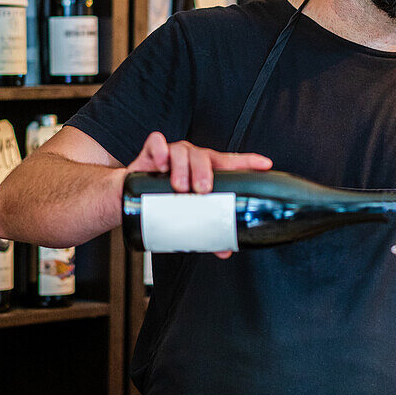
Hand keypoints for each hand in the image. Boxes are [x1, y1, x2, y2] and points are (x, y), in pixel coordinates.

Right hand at [127, 132, 272, 256]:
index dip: (248, 162)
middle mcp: (192, 157)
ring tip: (180, 187)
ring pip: (182, 150)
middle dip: (204, 172)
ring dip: (182, 168)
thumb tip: (224, 251)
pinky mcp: (152, 150)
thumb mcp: (186, 212)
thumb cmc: (165, 197)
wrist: (130, 192)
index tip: (265, 165)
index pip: (230, 163)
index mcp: (207, 168)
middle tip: (203, 190)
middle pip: (203, 156)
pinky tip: (161, 165)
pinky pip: (157, 142)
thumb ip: (205, 229)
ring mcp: (173, 152)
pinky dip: (161, 151)